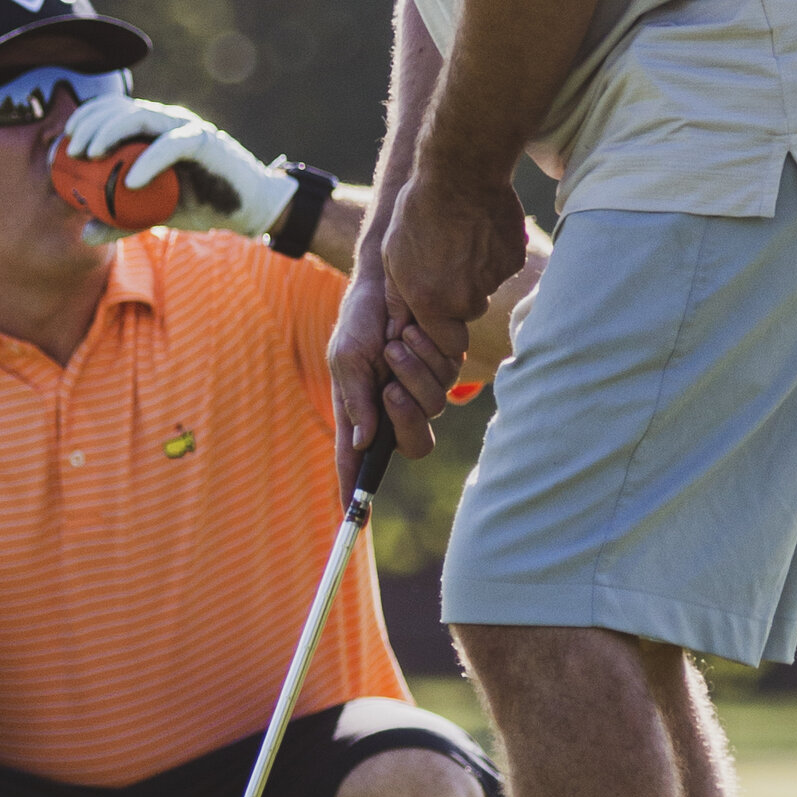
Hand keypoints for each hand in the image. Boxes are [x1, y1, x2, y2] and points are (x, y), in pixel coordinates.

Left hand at [56, 90, 295, 236]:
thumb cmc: (200, 204)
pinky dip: (148, 161)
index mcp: (153, 130)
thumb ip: (120, 220)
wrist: (248, 209)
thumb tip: (83, 234)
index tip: (64, 142)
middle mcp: (167, 121)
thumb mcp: (152, 214)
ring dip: (110, 132)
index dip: (86, 117)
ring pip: (141, 118)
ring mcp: (185, 129)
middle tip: (71, 151)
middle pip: (121, 109)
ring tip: (90, 156)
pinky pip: (171, 145)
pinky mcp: (205, 142)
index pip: (114, 110)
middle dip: (90, 124)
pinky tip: (130, 181)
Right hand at [329, 249, 459, 491]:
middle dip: (405, 418)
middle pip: (413, 445)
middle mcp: (393, 407)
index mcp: (362, 411)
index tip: (355, 519)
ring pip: (433, 408)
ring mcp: (421, 389)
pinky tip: (412, 329)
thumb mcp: (347, 355)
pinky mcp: (445, 369)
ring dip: (413, 371)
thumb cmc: (360, 317)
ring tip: (396, 339)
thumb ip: (356, 400)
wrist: (391, 276)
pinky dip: (428, 353)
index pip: (358, 461)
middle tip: (391, 389)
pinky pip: (449, 378)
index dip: (355, 492)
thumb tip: (366, 444)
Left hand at [381, 163, 526, 357]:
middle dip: (458, 298)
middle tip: (446, 263)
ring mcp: (494, 279)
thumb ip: (399, 299)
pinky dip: (494, 254)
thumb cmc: (417, 212)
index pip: (449, 346)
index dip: (443, 333)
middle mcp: (467, 298)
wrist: (459, 171)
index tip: (437, 314)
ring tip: (460, 238)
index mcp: (432, 303)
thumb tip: (400, 329)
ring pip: (486, 288)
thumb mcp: (392, 256)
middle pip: (468, 314)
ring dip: (475, 273)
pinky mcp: (514, 259)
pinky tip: (479, 228)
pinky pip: (503, 267)